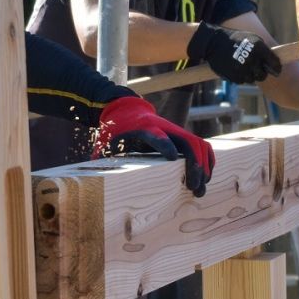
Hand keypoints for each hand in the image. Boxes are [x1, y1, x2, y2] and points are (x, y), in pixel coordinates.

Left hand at [94, 96, 215, 196]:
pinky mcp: (182, 136)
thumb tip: (90, 179)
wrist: (127, 110)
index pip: (157, 135)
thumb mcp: (106, 141)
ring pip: (200, 144)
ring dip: (205, 165)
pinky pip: (202, 146)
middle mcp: (165, 128)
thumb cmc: (115, 130)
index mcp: (144, 128)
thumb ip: (101, 158)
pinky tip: (207, 177)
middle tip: (194, 187)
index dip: (165, 145)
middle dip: (195, 165)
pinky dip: (208, 160)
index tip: (172, 160)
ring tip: (201, 188)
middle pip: (188, 142)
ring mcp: (176, 131)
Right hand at [186, 22, 281, 83]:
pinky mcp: (234, 76)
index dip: (277, 68)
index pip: (275, 63)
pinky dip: (240, 77)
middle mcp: (252, 59)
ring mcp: (242, 69)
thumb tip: (274, 63)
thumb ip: (264, 50)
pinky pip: (241, 81)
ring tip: (243, 66)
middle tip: (256, 69)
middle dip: (261, 73)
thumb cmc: (235, 39)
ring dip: (250, 75)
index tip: (276, 70)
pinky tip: (236, 68)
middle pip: (263, 75)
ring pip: (252, 80)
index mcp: (259, 48)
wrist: (213, 42)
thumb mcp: (252, 38)